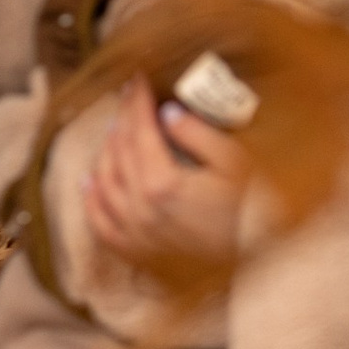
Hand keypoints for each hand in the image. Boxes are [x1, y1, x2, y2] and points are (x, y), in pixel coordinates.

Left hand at [81, 80, 246, 263]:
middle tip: (129, 96)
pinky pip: (100, 223)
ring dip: (106, 150)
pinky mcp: (135, 254)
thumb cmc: (253, 213)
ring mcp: (133, 235)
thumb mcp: (235, 166)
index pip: (139, 130)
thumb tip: (167, 113)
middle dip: (123, 118)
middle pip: (120, 151)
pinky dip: (91, 198)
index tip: (137, 78)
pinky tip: (90, 181)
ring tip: (115, 129)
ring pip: (104, 182)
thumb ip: (198, 135)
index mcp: (162, 184)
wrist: (258, 270)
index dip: (137, 100)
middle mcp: (139, 209)